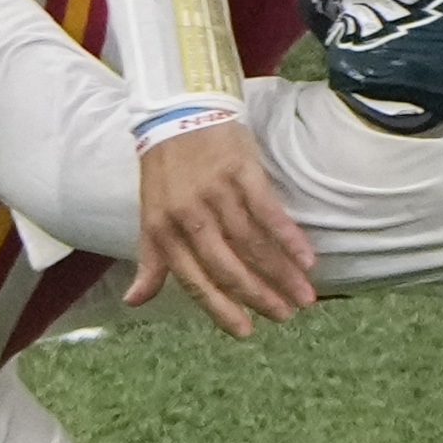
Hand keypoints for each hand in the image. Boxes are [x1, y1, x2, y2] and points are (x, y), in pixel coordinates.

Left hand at [122, 114, 316, 338]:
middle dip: (259, 296)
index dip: (221, 308)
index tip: (246, 331)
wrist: (177, 111)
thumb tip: (135, 301)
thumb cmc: (164, 169)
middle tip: (285, 316)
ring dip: (281, 273)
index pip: (195, 280)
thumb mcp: (149, 216)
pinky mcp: (242, 172)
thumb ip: (150, 261)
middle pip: (229, 266)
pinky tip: (307, 259)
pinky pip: (268, 212)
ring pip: (253, 243)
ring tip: (304, 296)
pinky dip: (289, 237)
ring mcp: (217, 194)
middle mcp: (190, 215)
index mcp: (164, 230)